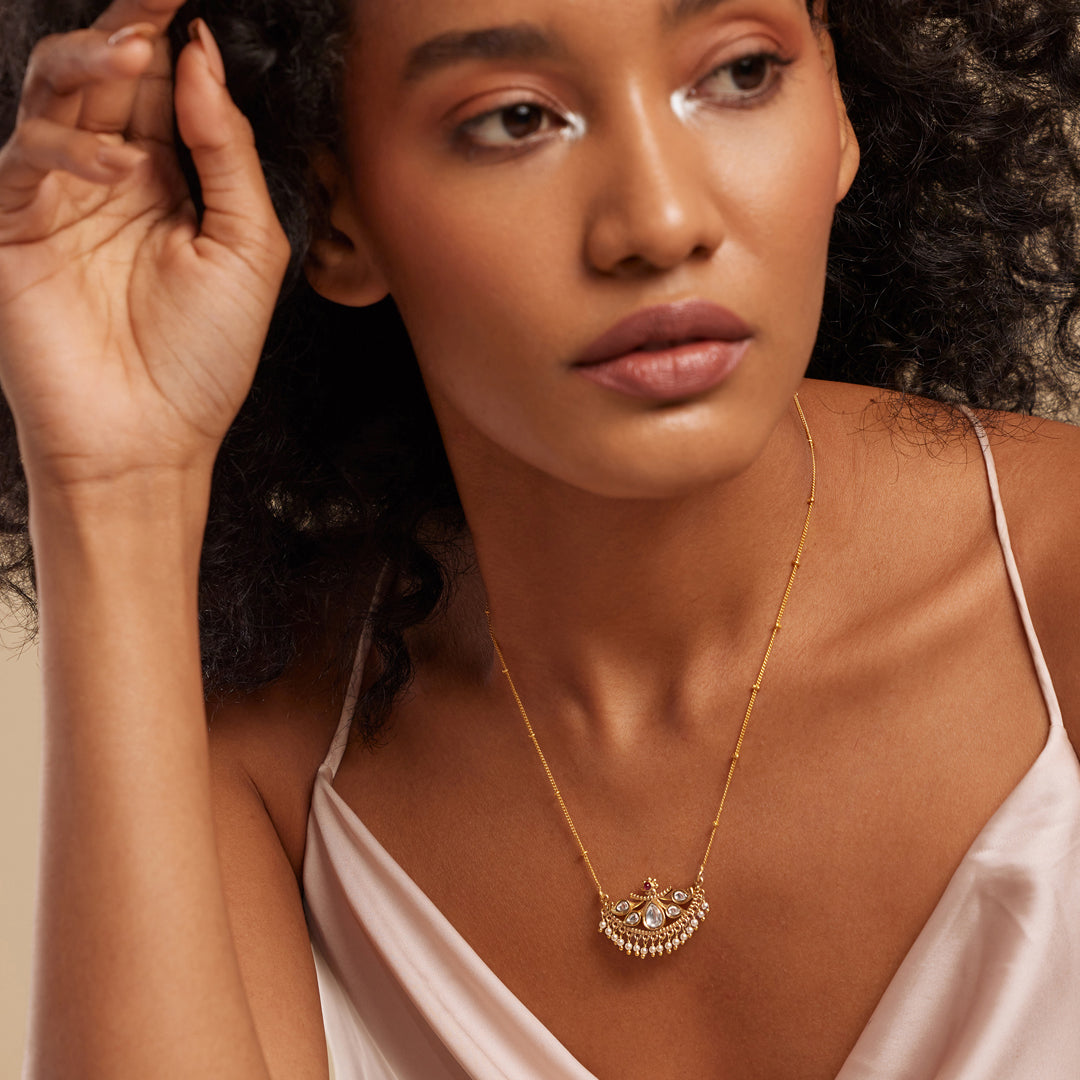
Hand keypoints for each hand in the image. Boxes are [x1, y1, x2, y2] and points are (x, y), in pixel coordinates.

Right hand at [0, 0, 291, 493]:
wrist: (150, 440)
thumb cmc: (205, 359)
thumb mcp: (248, 250)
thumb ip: (227, 154)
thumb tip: (200, 60)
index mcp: (168, 184)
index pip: (163, 91)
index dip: (174, 39)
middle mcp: (110, 181)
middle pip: (107, 77)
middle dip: (131, 26)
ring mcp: (57, 201)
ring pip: (54, 99)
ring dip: (92, 65)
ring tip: (136, 52)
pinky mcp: (11, 228)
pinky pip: (23, 162)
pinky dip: (68, 154)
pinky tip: (118, 168)